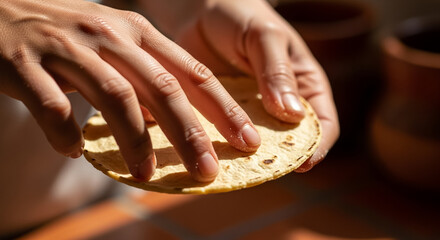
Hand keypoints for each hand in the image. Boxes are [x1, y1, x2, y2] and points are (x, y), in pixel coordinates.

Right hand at [0, 0, 260, 181]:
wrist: (1, 6)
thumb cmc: (68, 31)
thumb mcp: (115, 43)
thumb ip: (145, 75)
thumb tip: (169, 121)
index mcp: (139, 32)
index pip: (193, 73)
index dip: (224, 109)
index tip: (247, 140)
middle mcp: (110, 35)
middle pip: (163, 88)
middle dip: (190, 134)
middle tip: (208, 171)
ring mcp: (68, 46)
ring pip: (116, 96)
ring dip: (135, 141)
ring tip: (146, 175)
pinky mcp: (24, 62)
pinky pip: (52, 105)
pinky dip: (65, 133)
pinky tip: (74, 152)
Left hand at [141, 0, 338, 170]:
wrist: (201, 10)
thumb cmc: (242, 15)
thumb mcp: (265, 36)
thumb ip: (277, 71)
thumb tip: (293, 114)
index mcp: (304, 85)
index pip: (323, 124)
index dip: (318, 147)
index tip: (302, 163)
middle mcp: (281, 104)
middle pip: (290, 142)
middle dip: (279, 159)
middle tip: (261, 170)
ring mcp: (251, 111)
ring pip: (257, 145)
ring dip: (247, 158)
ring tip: (233, 166)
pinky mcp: (223, 113)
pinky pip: (226, 136)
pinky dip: (222, 146)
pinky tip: (210, 151)